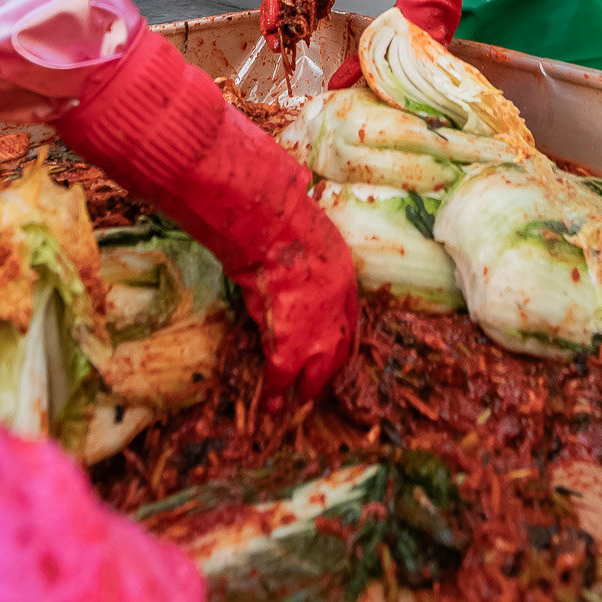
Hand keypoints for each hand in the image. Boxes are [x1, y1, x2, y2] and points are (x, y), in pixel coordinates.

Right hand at [56, 30, 358, 396]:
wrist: (253, 201)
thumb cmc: (264, 193)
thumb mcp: (287, 206)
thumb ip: (291, 221)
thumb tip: (287, 201)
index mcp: (340, 263)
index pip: (349, 310)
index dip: (339, 334)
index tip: (331, 350)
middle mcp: (338, 292)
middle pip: (341, 344)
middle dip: (327, 369)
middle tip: (312, 391)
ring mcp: (318, 315)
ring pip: (317, 366)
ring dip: (303, 387)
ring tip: (288, 407)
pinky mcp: (289, 332)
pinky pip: (282, 370)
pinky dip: (274, 389)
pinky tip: (266, 404)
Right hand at [261, 0, 333, 49]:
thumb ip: (271, 4)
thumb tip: (269, 25)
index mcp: (273, 5)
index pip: (270, 28)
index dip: (273, 39)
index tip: (277, 47)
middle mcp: (288, 9)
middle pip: (288, 32)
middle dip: (292, 37)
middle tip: (295, 38)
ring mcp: (302, 7)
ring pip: (305, 25)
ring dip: (307, 20)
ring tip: (306, 1)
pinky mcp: (317, 2)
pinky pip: (319, 13)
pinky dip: (319, 8)